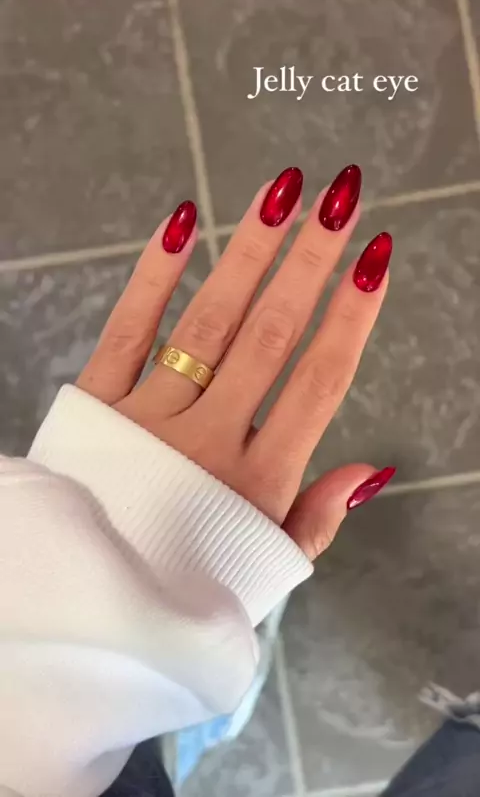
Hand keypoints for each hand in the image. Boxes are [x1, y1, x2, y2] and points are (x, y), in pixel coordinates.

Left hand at [77, 165, 393, 560]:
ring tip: (282, 192)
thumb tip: (374, 469)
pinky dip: (153, 277)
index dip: (352, 318)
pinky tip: (182, 223)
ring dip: (250, 253)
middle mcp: (207, 441)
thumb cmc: (191, 581)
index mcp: (259, 482)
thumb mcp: (267, 566)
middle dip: (311, 262)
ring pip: (208, 323)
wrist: (90, 606)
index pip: (319, 382)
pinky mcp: (95, 407)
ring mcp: (148, 419)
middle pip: (271, 336)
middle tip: (340, 197)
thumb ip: (319, 519)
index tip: (376, 259)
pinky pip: (126, 331)